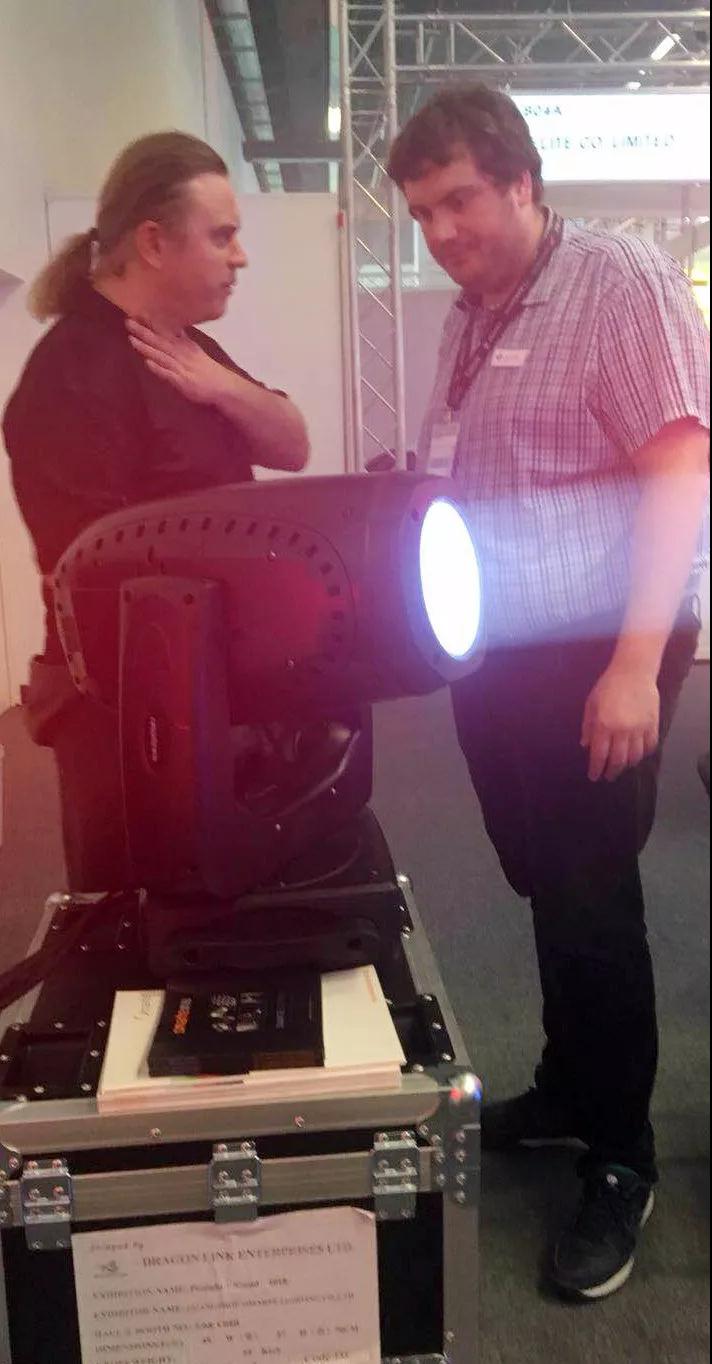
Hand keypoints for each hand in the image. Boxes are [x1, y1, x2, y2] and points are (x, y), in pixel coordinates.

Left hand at [126, 318, 231, 407]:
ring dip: (147, 347)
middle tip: (128, 321)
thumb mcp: (194, 349)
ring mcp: (182, 367)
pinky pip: (169, 375)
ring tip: (131, 338)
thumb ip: (182, 338)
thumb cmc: (207, 369)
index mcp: (184, 345)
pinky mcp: (183, 382)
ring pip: (161, 356)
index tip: (137, 312)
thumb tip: (173, 325)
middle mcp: (181, 353)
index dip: (151, 323)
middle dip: (144, 331)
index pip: (165, 331)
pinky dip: (158, 368)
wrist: (223, 386)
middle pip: (160, 341)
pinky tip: (147, 363)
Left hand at [581, 664, 659, 781]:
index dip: (596, 768)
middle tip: (608, 776)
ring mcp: (640, 728)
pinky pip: (650, 746)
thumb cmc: (608, 685)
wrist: (633, 671)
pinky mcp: (653, 724)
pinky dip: (643, 754)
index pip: (600, 755)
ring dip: (627, 765)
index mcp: (604, 725)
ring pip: (635, 756)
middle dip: (612, 771)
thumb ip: (588, 726)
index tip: (594, 777)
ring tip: (622, 766)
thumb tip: (585, 746)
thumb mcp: (591, 703)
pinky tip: (638, 755)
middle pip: (618, 760)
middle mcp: (622, 730)